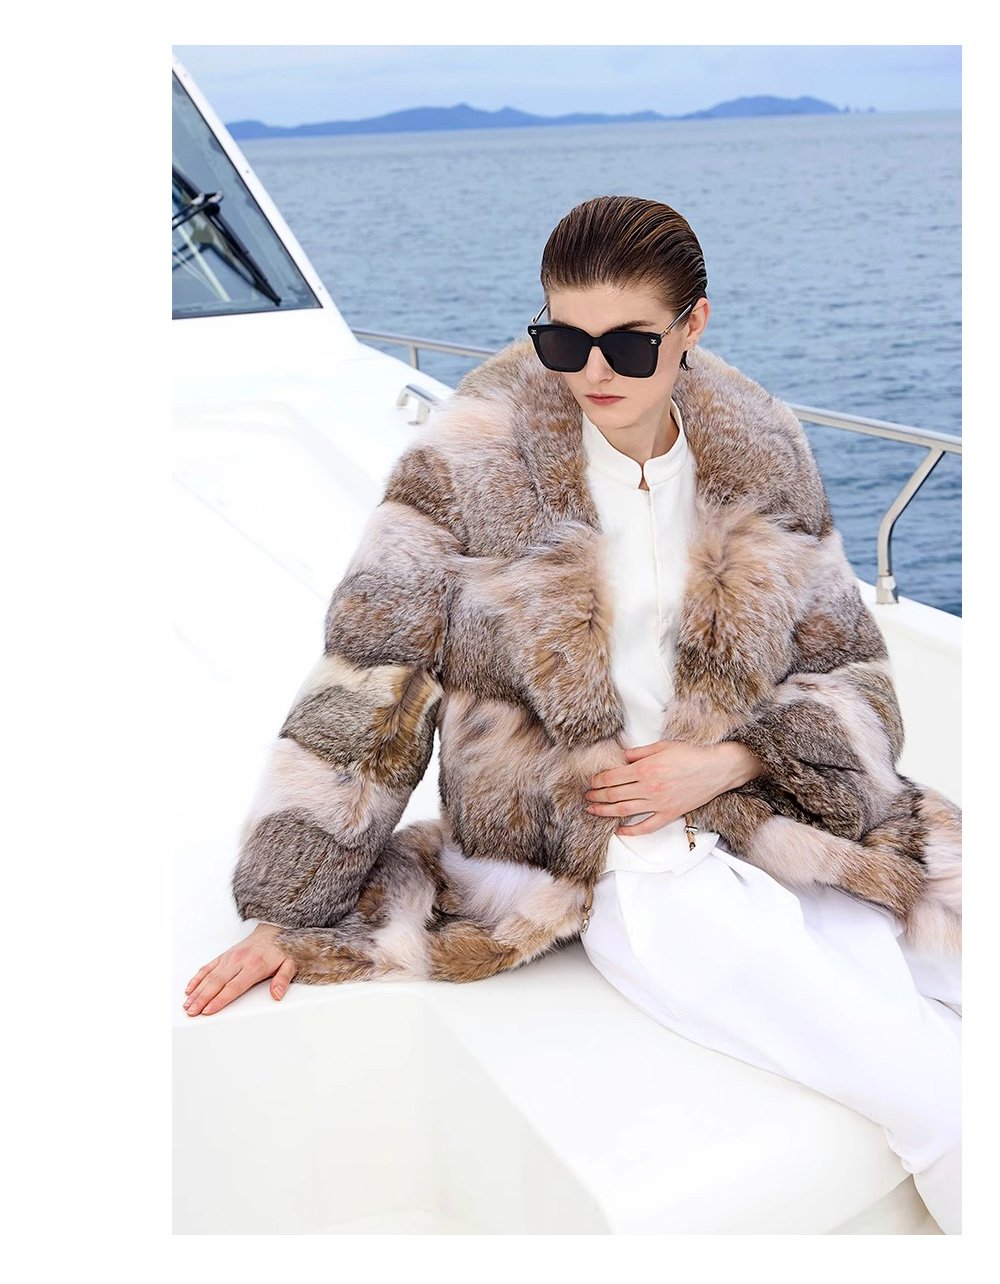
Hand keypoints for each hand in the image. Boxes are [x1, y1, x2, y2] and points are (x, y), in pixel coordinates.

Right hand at [183, 923, 296, 1016]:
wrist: (274, 929)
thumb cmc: (280, 950)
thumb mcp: (289, 964)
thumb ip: (283, 980)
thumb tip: (277, 995)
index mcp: (254, 965)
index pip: (233, 986)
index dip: (219, 1000)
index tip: (208, 1010)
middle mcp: (239, 960)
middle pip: (217, 983)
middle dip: (202, 999)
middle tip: (192, 1012)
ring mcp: (230, 957)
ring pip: (210, 976)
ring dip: (197, 991)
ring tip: (187, 1005)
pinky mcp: (225, 955)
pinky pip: (208, 966)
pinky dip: (198, 978)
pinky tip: (190, 989)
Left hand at [584, 738, 763, 836]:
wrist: (716, 768)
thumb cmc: (690, 754)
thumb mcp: (662, 747)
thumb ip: (638, 753)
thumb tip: (621, 756)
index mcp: (644, 770)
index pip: (612, 778)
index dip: (597, 781)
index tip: (590, 782)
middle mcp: (648, 788)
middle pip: (613, 795)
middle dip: (596, 796)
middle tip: (587, 797)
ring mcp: (658, 804)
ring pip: (624, 811)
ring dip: (605, 812)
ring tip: (593, 810)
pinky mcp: (669, 815)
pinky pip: (645, 827)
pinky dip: (630, 831)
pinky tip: (619, 830)